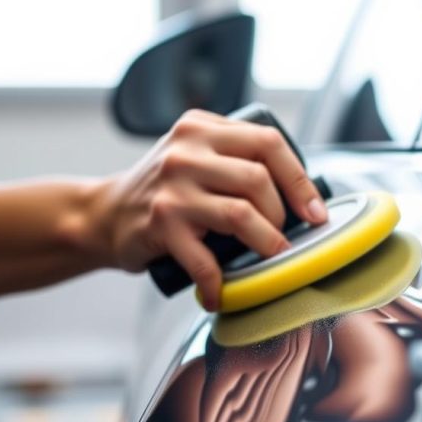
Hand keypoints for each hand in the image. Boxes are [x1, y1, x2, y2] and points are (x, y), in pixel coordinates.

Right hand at [91, 109, 327, 309]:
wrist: (105, 214)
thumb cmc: (167, 191)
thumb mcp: (197, 156)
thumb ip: (238, 159)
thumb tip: (305, 195)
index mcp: (203, 128)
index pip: (269, 143)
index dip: (300, 180)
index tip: (315, 211)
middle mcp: (186, 151)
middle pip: (258, 179)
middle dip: (281, 215)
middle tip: (281, 237)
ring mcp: (172, 187)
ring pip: (241, 214)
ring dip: (265, 243)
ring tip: (268, 258)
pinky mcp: (160, 223)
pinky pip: (205, 260)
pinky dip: (219, 283)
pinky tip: (221, 293)